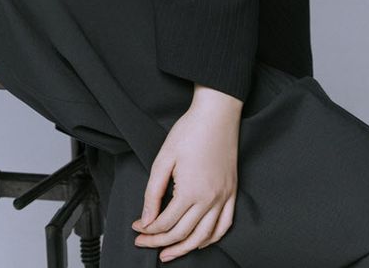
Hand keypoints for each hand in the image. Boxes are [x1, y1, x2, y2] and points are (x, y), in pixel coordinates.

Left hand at [131, 102, 239, 260]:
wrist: (217, 114)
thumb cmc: (189, 131)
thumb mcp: (163, 159)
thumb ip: (153, 192)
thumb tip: (146, 220)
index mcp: (190, 191)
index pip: (166, 223)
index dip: (148, 230)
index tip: (137, 230)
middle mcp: (209, 199)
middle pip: (182, 233)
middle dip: (160, 243)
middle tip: (145, 244)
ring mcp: (223, 197)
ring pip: (204, 236)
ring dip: (185, 248)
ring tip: (169, 254)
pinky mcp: (232, 192)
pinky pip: (225, 225)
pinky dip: (211, 238)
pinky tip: (199, 242)